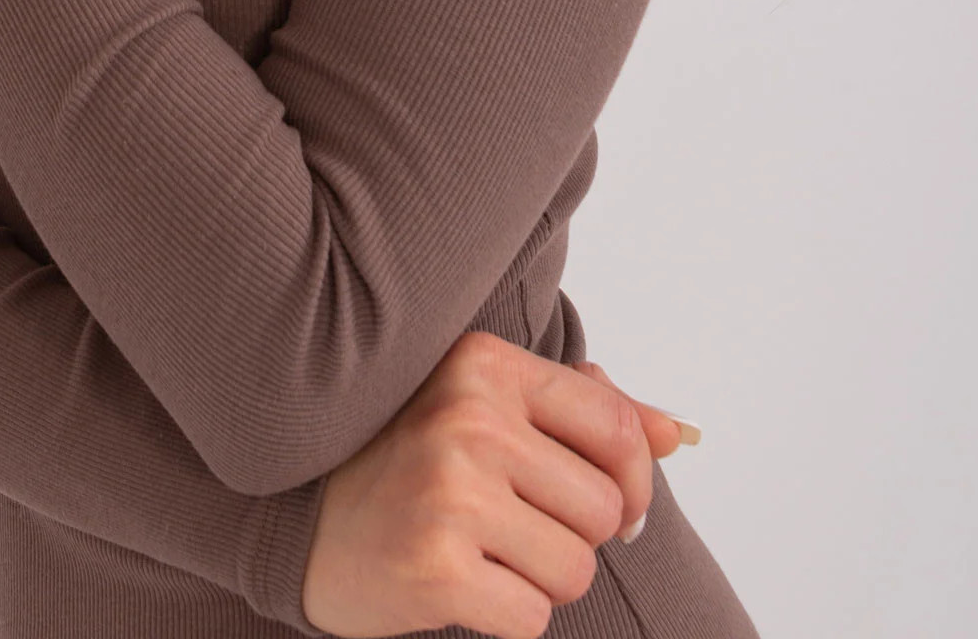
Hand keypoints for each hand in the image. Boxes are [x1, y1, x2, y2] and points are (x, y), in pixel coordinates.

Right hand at [300, 332, 691, 638]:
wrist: (298, 520)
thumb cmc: (406, 459)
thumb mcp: (488, 406)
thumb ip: (584, 411)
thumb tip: (679, 433)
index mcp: (484, 363)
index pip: (616, 428)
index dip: (634, 482)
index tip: (614, 506)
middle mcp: (469, 418)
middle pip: (604, 510)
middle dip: (574, 535)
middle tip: (513, 526)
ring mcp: (451, 491)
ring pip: (576, 568)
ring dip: (542, 578)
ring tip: (483, 551)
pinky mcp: (436, 566)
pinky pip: (534, 616)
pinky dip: (508, 614)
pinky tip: (460, 581)